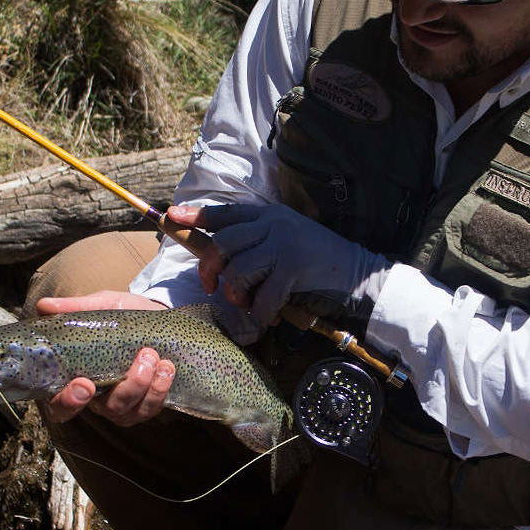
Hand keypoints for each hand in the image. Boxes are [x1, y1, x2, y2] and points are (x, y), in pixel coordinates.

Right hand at [36, 291, 174, 425]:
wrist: (157, 316)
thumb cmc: (122, 316)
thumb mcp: (101, 306)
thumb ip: (75, 308)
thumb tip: (44, 305)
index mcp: (76, 378)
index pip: (61, 405)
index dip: (68, 402)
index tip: (84, 384)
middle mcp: (99, 398)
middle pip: (104, 410)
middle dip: (125, 391)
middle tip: (141, 362)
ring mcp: (124, 405)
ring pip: (131, 412)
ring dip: (146, 386)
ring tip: (156, 357)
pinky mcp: (148, 404)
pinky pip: (152, 408)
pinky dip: (160, 389)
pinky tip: (167, 367)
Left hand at [166, 204, 391, 326]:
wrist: (357, 271)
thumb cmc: (318, 260)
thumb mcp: (286, 239)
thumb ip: (258, 242)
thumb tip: (223, 260)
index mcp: (268, 215)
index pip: (226, 213)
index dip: (197, 215)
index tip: (172, 217)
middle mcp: (273, 224)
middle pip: (224, 242)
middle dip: (210, 268)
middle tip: (211, 286)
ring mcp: (284, 244)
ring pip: (239, 269)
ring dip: (236, 292)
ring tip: (245, 302)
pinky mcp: (294, 267)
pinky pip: (263, 294)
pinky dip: (260, 311)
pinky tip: (267, 316)